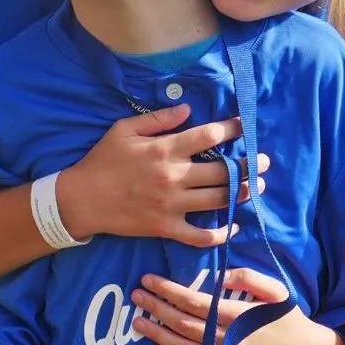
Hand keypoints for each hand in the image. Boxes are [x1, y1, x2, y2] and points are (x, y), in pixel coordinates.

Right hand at [59, 104, 267, 247]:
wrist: (81, 200)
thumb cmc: (102, 161)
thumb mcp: (125, 129)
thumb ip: (159, 118)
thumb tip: (188, 109)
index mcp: (165, 149)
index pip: (209, 136)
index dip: (232, 129)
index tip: (245, 125)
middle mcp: (173, 177)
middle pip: (223, 171)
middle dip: (249, 165)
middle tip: (264, 161)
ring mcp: (172, 205)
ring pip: (219, 200)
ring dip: (243, 193)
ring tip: (258, 187)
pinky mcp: (166, 227)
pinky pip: (200, 235)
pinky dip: (220, 233)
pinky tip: (232, 226)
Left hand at [131, 268, 344, 344]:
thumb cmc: (287, 320)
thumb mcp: (275, 290)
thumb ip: (246, 278)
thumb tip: (215, 276)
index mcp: (240, 316)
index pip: (195, 302)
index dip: (168, 291)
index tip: (150, 280)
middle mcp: (231, 342)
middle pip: (184, 324)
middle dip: (156, 308)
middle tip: (137, 296)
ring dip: (157, 334)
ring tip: (139, 321)